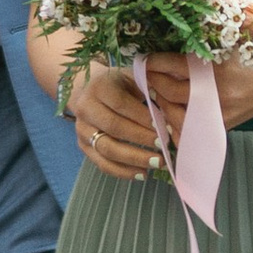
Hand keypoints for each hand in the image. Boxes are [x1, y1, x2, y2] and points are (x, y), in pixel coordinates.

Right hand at [68, 60, 160, 180]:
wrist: (86, 90)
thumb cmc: (118, 84)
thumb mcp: (133, 78)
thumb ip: (150, 91)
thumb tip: (171, 113)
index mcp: (99, 86)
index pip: (121, 104)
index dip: (142, 117)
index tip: (163, 127)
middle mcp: (85, 108)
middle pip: (113, 127)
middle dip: (141, 138)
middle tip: (164, 146)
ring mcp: (82, 129)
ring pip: (107, 149)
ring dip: (134, 159)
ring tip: (157, 162)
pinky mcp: (83, 146)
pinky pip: (102, 164)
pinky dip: (123, 172)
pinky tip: (143, 174)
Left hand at [140, 51, 252, 138]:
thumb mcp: (227, 46)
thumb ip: (198, 51)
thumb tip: (163, 54)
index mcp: (216, 67)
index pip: (172, 65)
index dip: (153, 62)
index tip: (143, 59)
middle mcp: (215, 93)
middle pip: (169, 90)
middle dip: (152, 81)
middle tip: (145, 73)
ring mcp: (217, 114)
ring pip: (174, 113)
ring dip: (160, 102)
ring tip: (156, 92)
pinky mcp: (219, 128)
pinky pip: (187, 129)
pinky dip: (174, 121)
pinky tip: (170, 111)